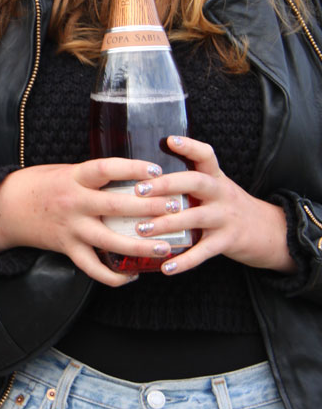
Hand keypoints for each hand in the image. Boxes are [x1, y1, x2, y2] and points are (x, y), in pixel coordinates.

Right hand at [0, 157, 189, 286]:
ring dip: (141, 246)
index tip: (157, 170)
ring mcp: (71, 228)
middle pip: (117, 207)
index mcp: (75, 177)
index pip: (107, 169)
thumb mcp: (66, 171)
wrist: (6, 207)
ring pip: (110, 242)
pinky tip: (133, 276)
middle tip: (176, 208)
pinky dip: (113, 277)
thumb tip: (131, 175)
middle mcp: (74, 203)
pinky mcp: (67, 248)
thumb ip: (95, 176)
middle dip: (150, 209)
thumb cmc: (41, 184)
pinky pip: (93, 268)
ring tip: (167, 247)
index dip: (133, 169)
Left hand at [132, 135, 295, 276]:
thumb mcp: (216, 189)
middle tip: (138, 191)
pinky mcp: (228, 241)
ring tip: (141, 229)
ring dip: (166, 224)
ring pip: (195, 217)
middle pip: (195, 182)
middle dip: (166, 185)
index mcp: (216, 178)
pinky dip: (184, 261)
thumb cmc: (230, 208)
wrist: (271, 232)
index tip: (169, 140)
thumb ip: (190, 184)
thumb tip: (146, 179)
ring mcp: (226, 217)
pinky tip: (165, 268)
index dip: (190, 146)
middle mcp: (221, 193)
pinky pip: (204, 251)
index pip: (206, 155)